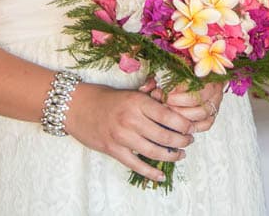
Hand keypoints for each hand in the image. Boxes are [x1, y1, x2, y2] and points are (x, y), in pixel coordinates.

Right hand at [64, 83, 194, 182]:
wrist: (76, 107)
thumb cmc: (105, 98)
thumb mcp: (130, 92)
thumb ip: (149, 97)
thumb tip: (171, 100)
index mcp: (137, 102)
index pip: (168, 116)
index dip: (184, 124)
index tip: (192, 127)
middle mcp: (131, 119)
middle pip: (164, 136)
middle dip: (182, 141)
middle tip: (189, 142)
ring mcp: (121, 136)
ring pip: (154, 151)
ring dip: (171, 156)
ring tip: (180, 155)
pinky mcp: (113, 150)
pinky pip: (136, 165)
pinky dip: (151, 172)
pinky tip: (161, 176)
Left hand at [147, 80, 223, 133]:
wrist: (200, 78)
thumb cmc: (182, 75)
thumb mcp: (167, 73)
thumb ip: (156, 79)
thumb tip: (144, 88)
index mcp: (204, 73)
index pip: (190, 85)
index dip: (172, 92)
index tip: (157, 94)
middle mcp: (213, 88)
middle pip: (196, 101)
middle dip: (176, 106)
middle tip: (162, 106)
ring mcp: (215, 102)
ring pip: (201, 114)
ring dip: (183, 117)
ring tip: (167, 117)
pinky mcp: (213, 114)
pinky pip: (206, 124)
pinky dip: (193, 126)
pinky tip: (179, 126)